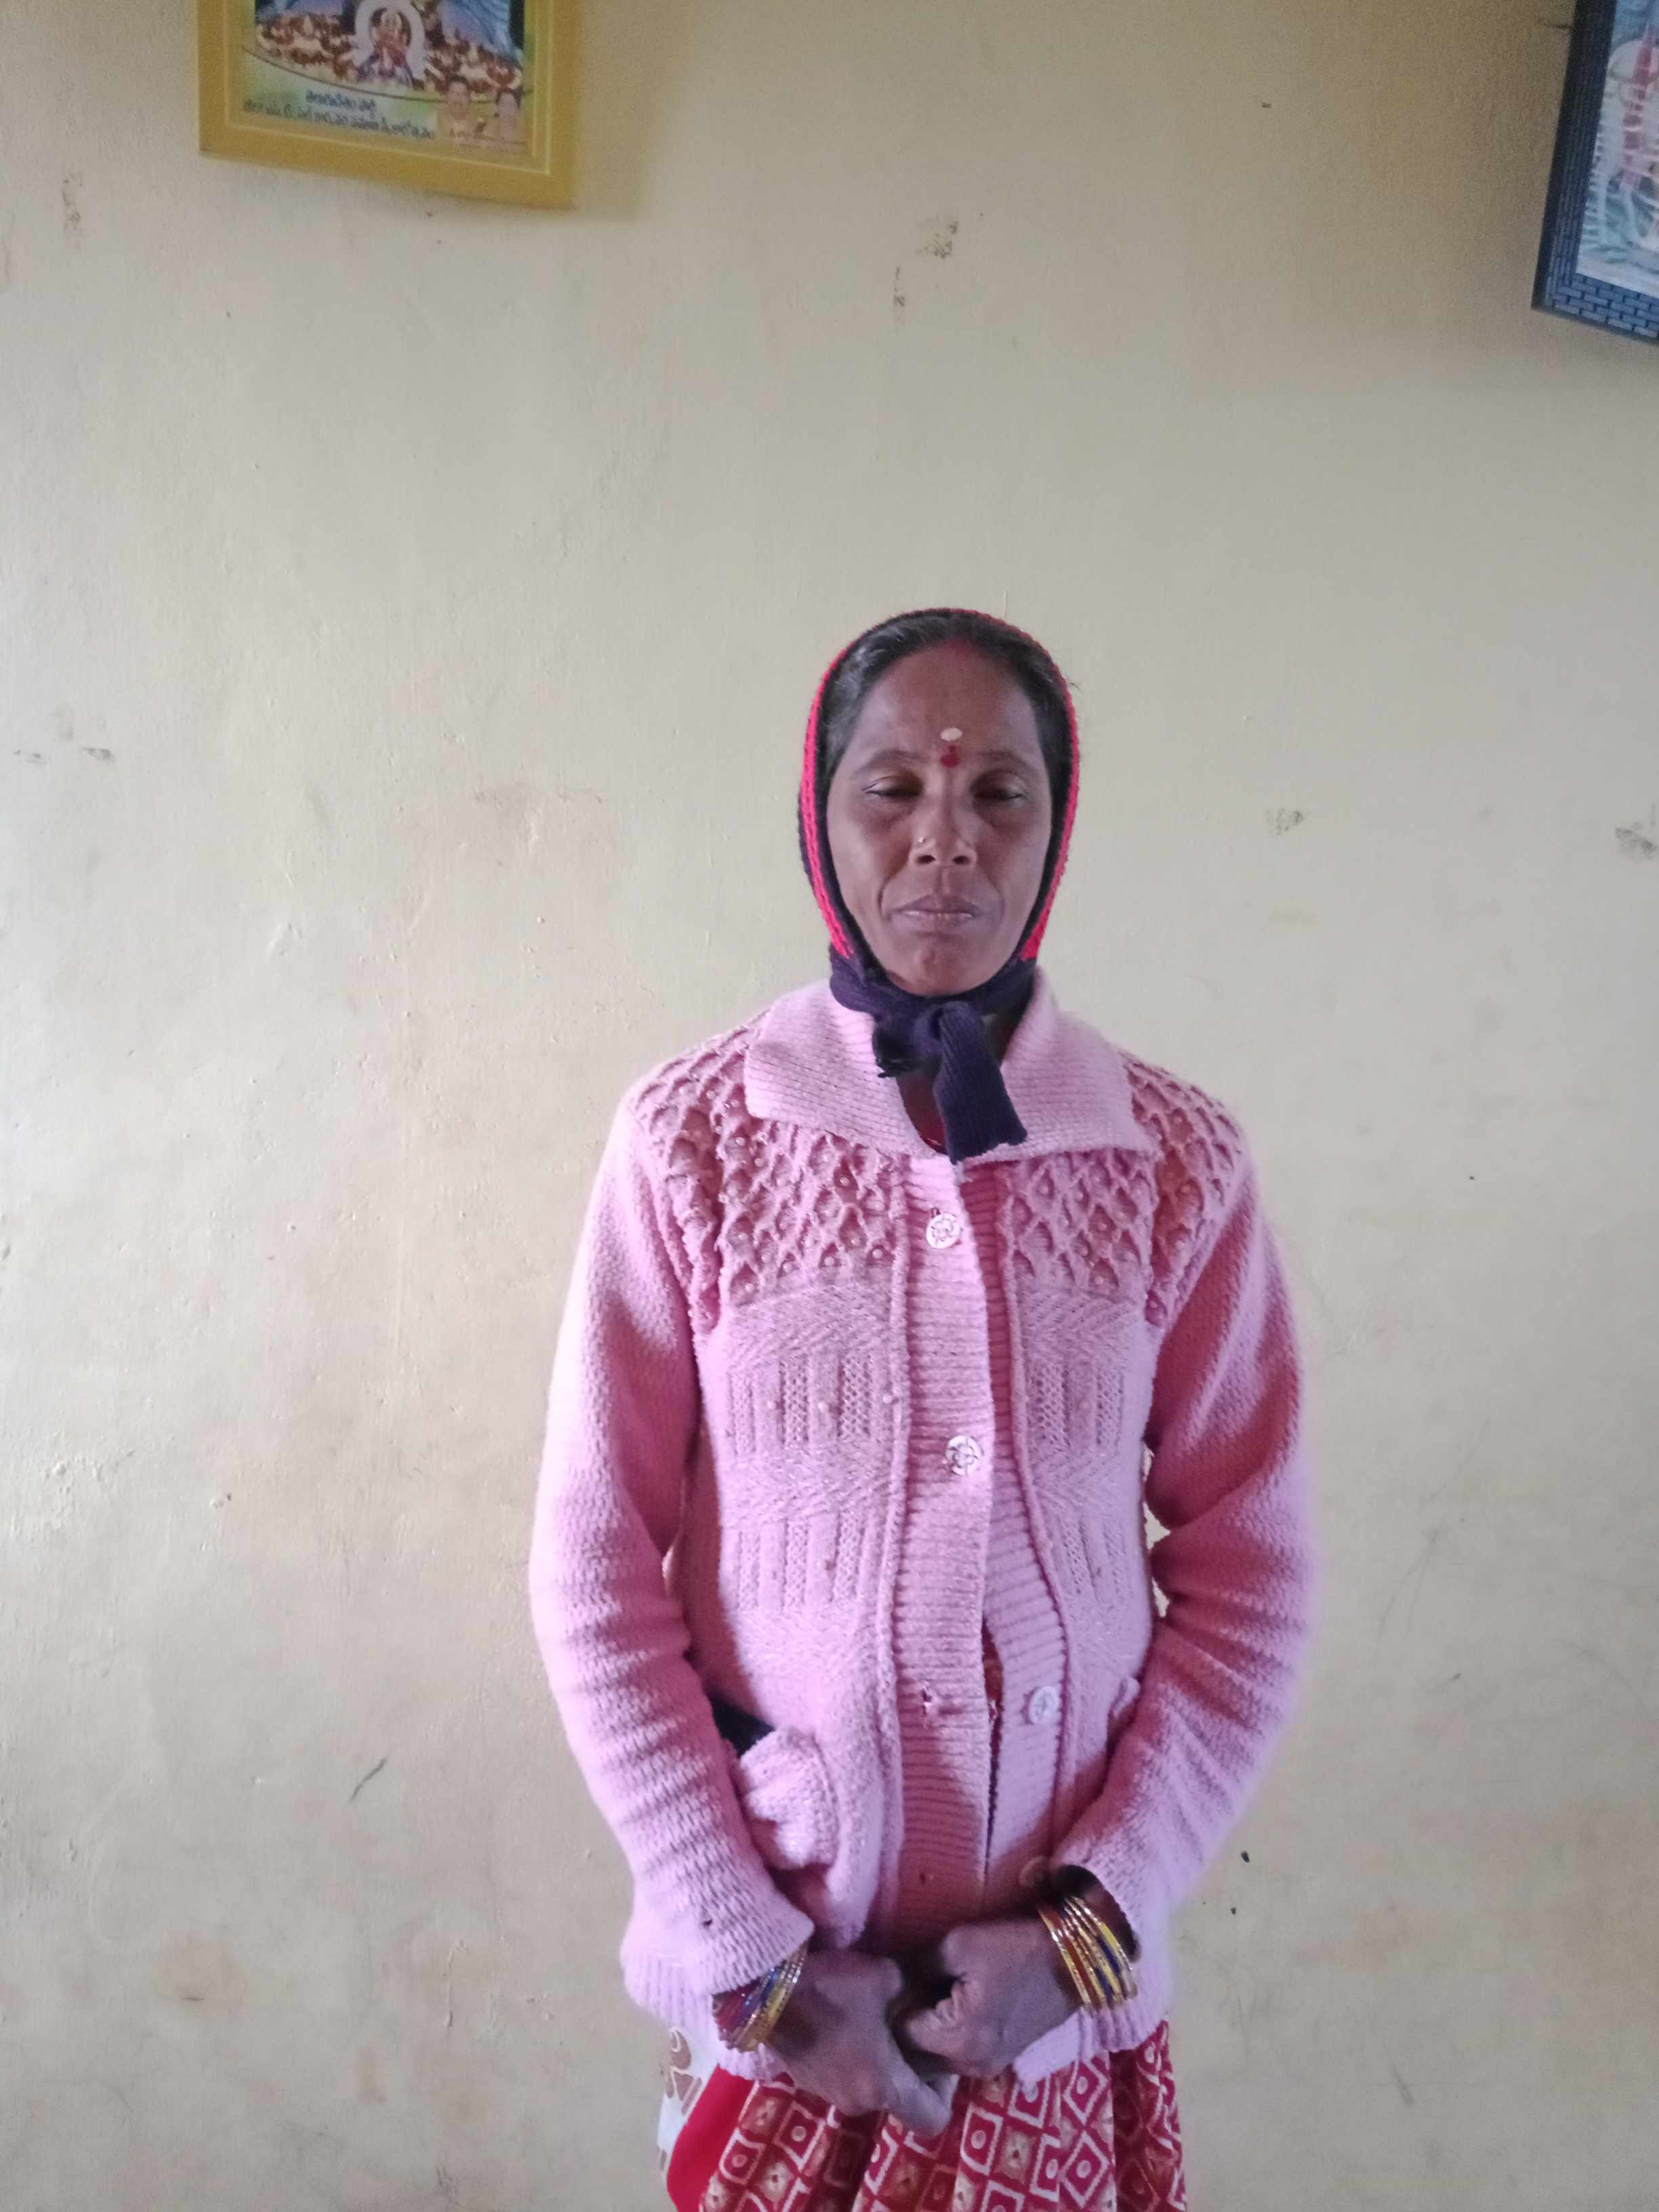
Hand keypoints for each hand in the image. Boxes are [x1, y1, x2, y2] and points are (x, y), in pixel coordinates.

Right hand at [766, 1950, 956, 2137]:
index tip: (941, 2062)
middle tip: (911, 2030)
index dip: (945, 2093)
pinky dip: (851, 2057)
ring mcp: (827, 2093)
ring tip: (876, 2021)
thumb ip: (913, 1991)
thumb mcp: (887, 1977)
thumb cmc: (833, 1986)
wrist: (764, 1986)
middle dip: (909, 2069)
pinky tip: (844, 2021)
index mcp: (883, 2085)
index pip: (932, 2120)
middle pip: (898, 2100)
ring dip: (877, 2062)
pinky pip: (842, 2076)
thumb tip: (924, 1992)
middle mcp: (857, 2101)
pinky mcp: (804, 2079)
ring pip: (868, 2087)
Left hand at [897, 1913, 1076, 2079]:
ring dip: (922, 2034)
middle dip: (901, 2027)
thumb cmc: (1013, 1948)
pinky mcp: (998, 2059)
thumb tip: (885, 1974)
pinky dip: (943, 2038)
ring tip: (918, 1995)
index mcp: (955, 2041)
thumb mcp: (957, 1945)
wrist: (1074, 1959)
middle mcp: (968, 2067)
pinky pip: (956, 2057)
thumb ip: (915, 1966)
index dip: (888, 2006)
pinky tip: (942, 2006)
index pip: (898, 2034)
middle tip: (898, 1991)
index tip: (885, 1982)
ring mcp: (986, 2068)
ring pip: (934, 2060)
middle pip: (914, 2056)